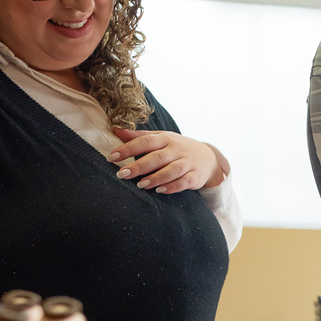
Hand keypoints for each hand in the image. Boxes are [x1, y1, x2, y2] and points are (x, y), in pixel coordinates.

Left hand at [109, 128, 228, 192]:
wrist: (208, 157)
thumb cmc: (177, 147)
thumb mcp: (161, 138)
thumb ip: (139, 136)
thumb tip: (115, 130)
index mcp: (165, 139)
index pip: (145, 141)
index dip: (128, 148)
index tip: (112, 156)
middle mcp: (176, 150)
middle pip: (157, 157)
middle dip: (139, 166)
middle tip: (122, 174)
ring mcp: (187, 163)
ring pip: (171, 170)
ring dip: (155, 178)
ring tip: (140, 185)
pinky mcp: (195, 176)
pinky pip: (184, 182)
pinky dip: (172, 186)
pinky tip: (160, 190)